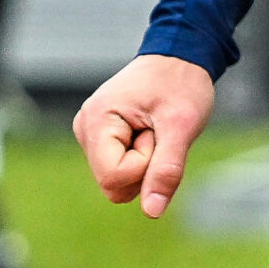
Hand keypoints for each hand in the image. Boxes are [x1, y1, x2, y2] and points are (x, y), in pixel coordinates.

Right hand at [74, 53, 215, 218]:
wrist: (180, 55)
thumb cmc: (181, 82)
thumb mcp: (183, 125)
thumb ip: (166, 169)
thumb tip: (152, 212)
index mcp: (97, 121)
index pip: (114, 178)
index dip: (145, 165)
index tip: (158, 132)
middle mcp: (85, 128)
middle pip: (114, 184)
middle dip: (145, 164)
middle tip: (158, 129)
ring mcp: (91, 134)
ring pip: (118, 179)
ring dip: (144, 159)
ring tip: (154, 126)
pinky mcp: (101, 138)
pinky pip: (120, 168)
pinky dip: (141, 155)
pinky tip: (148, 129)